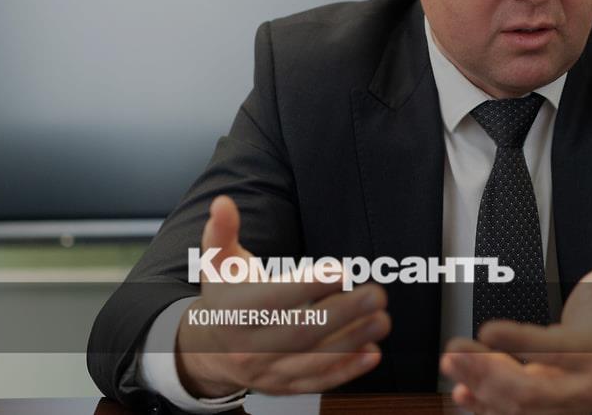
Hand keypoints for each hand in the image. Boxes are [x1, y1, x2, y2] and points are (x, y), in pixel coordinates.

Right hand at [175, 195, 389, 396]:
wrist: (209, 349)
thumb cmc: (225, 297)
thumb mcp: (218, 262)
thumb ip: (222, 231)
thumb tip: (223, 203)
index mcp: (232, 311)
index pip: (272, 299)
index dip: (308, 285)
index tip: (341, 271)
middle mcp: (247, 346)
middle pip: (300, 331)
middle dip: (343, 314)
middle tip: (377, 295)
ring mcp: (265, 371)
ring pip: (312, 360)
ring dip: (352, 341)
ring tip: (382, 320)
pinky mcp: (282, 388)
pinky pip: (316, 382)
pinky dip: (346, 371)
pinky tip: (371, 353)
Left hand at [440, 235, 591, 413]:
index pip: (555, 350)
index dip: (520, 342)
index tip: (487, 330)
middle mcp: (577, 388)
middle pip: (531, 390)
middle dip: (488, 373)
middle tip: (455, 351)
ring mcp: (560, 405)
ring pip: (516, 406)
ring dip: (479, 387)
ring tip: (451, 365)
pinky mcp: (545, 411)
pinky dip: (484, 407)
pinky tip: (461, 392)